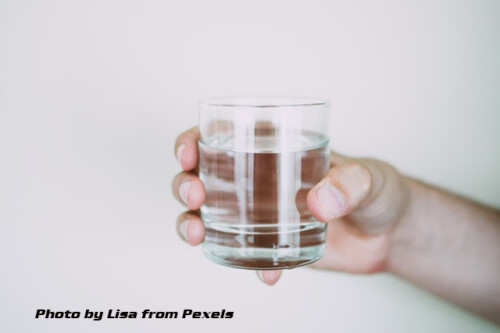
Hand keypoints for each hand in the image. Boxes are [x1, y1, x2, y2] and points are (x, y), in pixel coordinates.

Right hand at [172, 127, 410, 284]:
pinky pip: (244, 252)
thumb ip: (349, 183)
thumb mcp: (368, 178)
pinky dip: (245, 264)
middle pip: (203, 174)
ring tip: (197, 234)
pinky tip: (264, 273)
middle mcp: (260, 178)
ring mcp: (262, 213)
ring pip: (209, 214)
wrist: (390, 234)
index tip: (189, 153)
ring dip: (191, 222)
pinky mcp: (272, 243)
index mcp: (276, 148)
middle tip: (195, 194)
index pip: (223, 134)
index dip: (194, 140)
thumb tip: (320, 200)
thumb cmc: (378, 190)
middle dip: (185, 182)